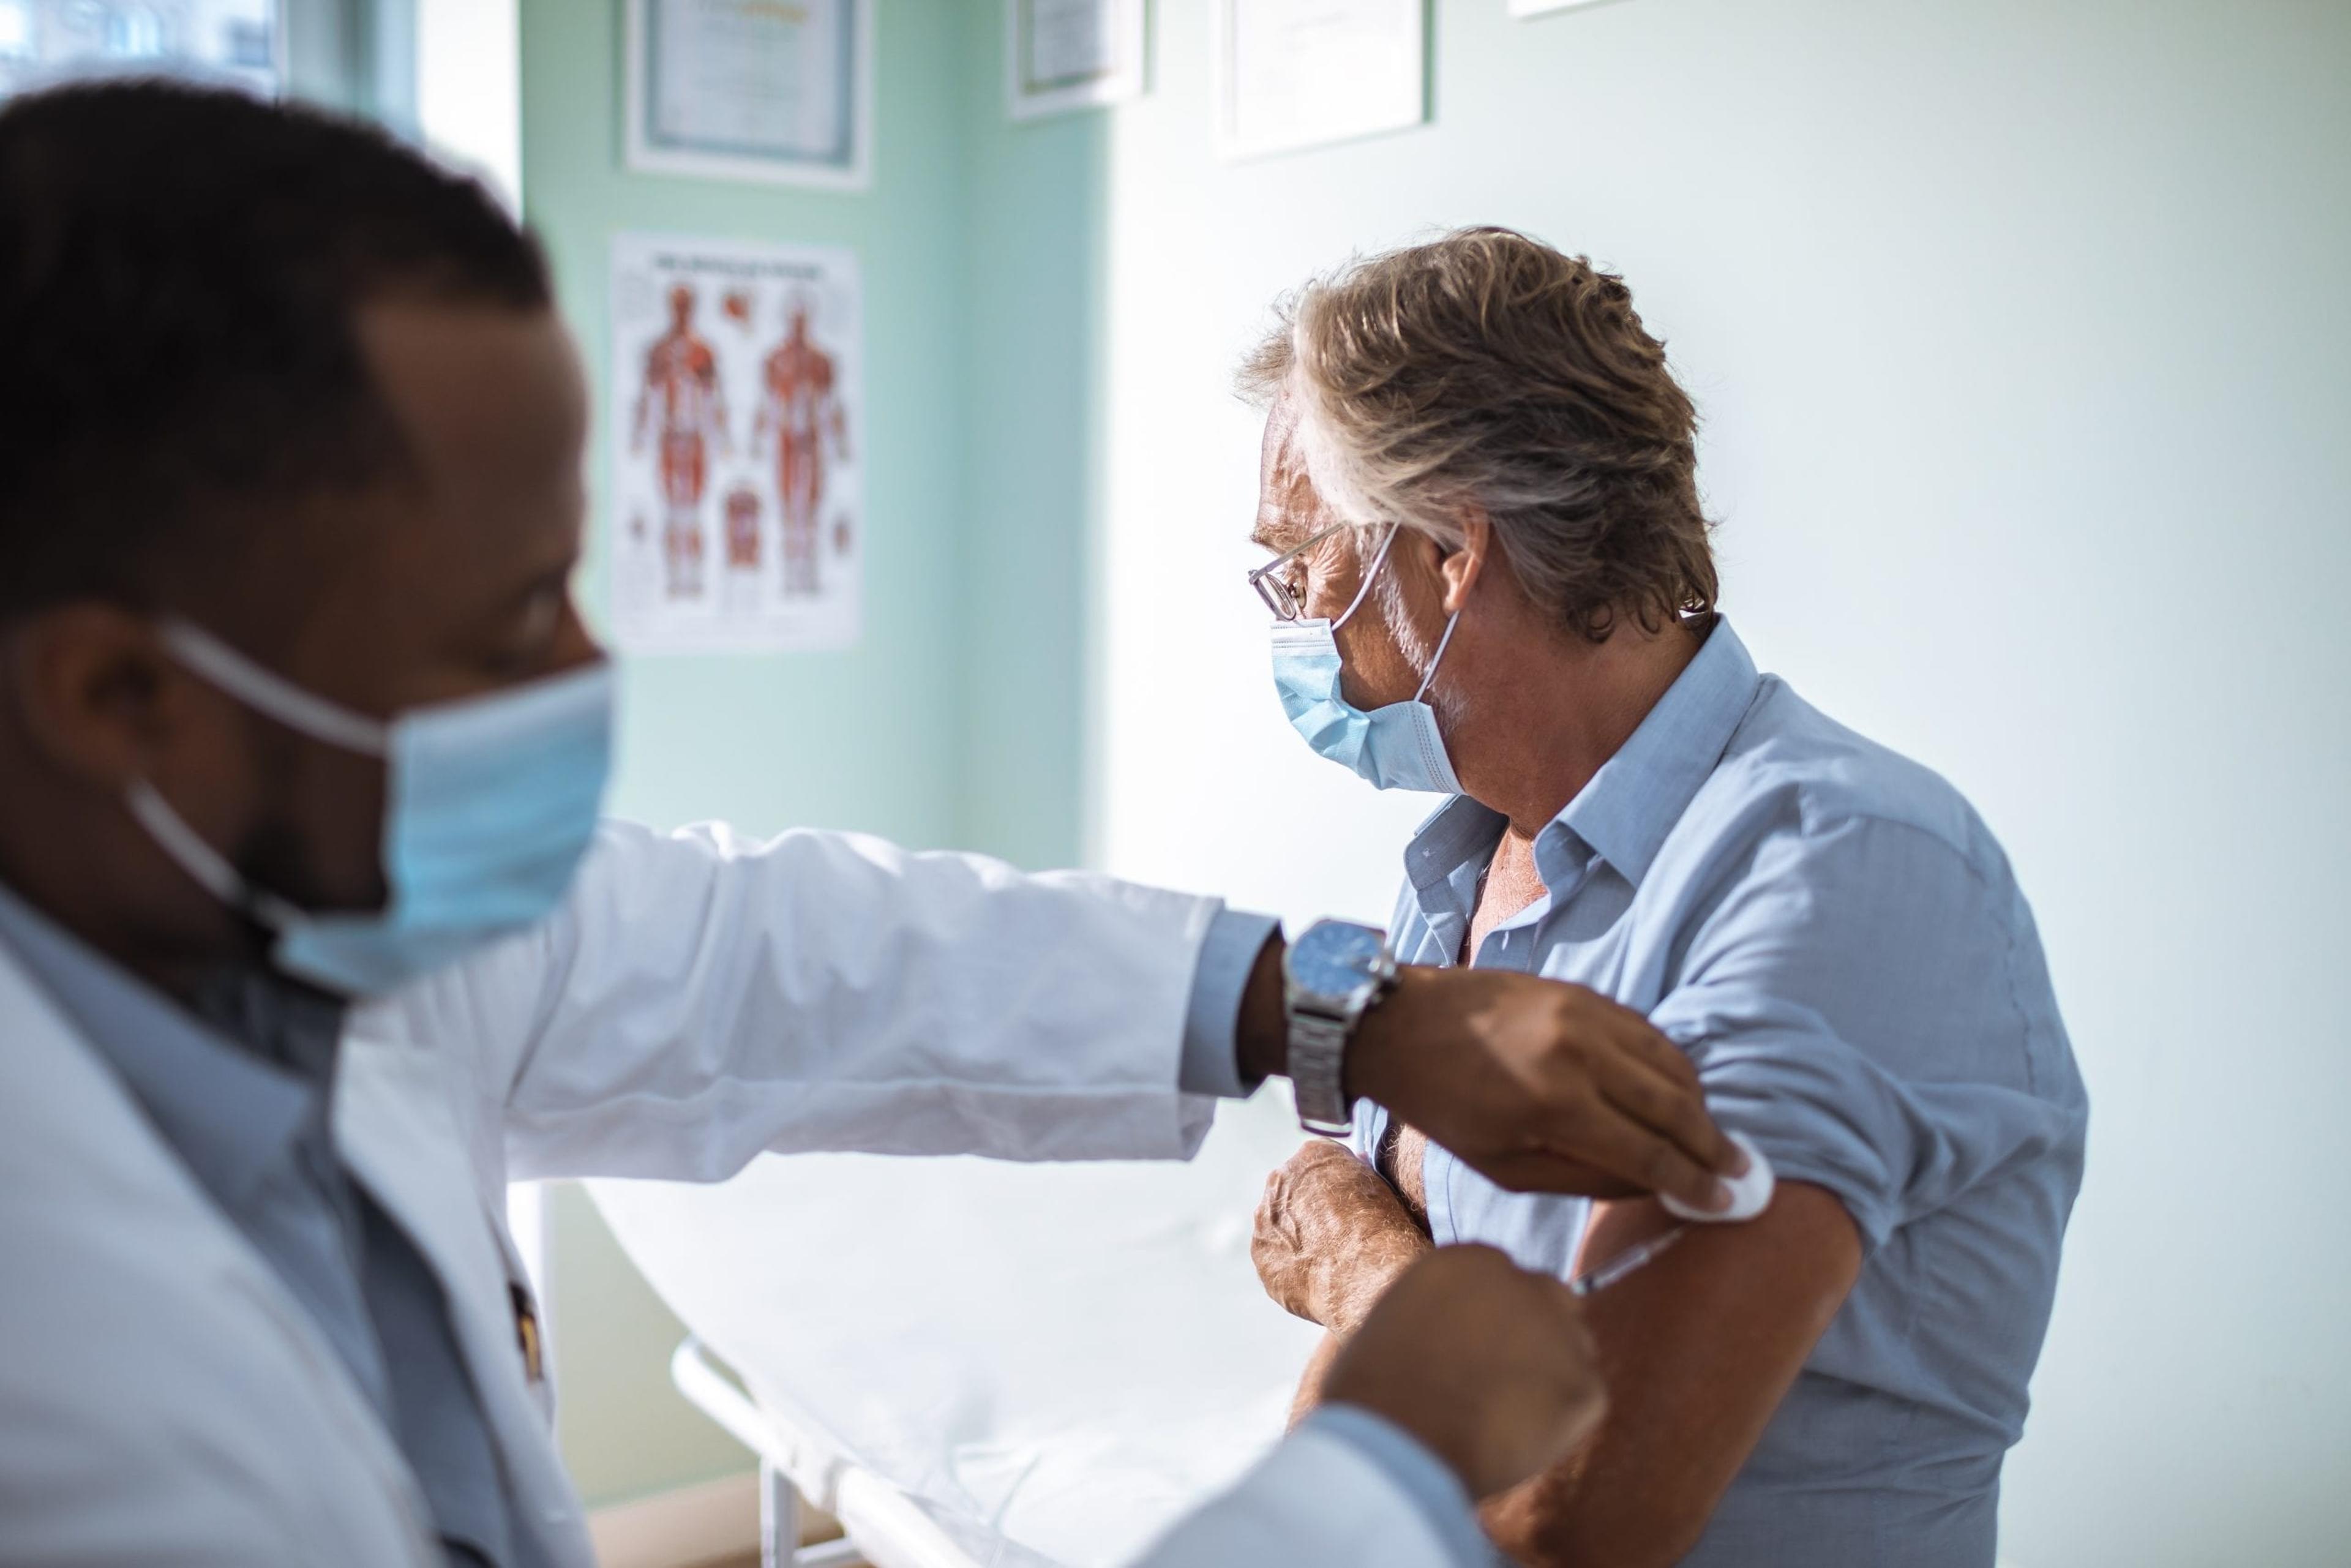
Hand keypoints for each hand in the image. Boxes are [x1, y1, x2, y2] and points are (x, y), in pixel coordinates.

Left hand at [1252, 1140, 1431, 1334]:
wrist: (1362, 1271)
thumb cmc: (1379, 1227)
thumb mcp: (1377, 1187)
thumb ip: (1356, 1173)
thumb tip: (1356, 1162)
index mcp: (1313, 1155)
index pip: (1320, 1165)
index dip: (1334, 1189)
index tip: (1347, 1208)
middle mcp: (1281, 1178)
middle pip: (1292, 1192)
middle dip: (1309, 1211)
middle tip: (1334, 1235)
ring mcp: (1265, 1216)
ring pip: (1278, 1225)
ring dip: (1296, 1238)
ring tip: (1325, 1260)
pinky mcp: (1260, 1253)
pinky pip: (1274, 1258)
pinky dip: (1290, 1267)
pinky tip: (1314, 1278)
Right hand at [1321, 1245, 1606, 1500]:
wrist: (1399, 1444)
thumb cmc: (1375, 1392)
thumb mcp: (1395, 1321)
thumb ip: (1437, 1312)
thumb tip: (1447, 1332)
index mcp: (1471, 1260)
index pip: (1504, 1280)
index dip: (1496, 1318)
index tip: (1482, 1349)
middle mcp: (1524, 1282)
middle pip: (1553, 1300)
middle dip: (1539, 1332)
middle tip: (1509, 1377)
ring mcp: (1561, 1333)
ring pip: (1574, 1350)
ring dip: (1553, 1375)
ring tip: (1508, 1416)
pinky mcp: (1585, 1386)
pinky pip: (1583, 1402)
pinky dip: (1560, 1424)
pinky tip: (1517, 1439)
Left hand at [1349, 966, 1742, 1210]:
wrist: (1401, 1023)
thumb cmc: (1445, 1106)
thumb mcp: (1504, 1166)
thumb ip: (1583, 1177)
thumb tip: (1654, 1183)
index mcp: (1554, 1104)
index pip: (1649, 1152)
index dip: (1694, 1182)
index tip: (1727, 1202)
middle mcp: (1579, 1051)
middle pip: (1675, 1106)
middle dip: (1713, 1146)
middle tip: (1741, 1174)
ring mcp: (1585, 1013)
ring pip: (1671, 1064)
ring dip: (1699, 1105)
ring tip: (1711, 1140)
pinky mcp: (1584, 992)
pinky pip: (1648, 1034)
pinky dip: (1671, 1067)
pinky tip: (1678, 1095)